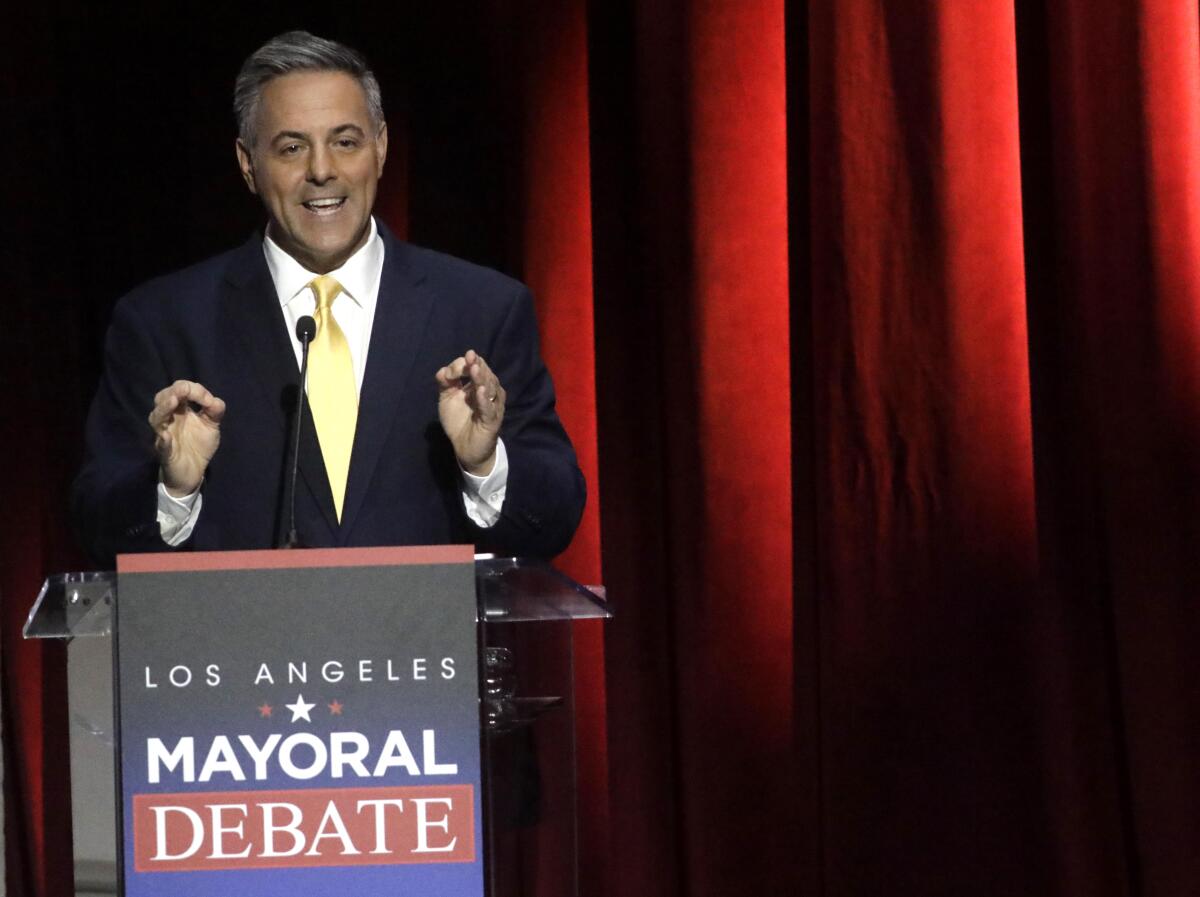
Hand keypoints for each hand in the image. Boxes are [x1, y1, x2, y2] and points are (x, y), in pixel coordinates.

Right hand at [148, 380, 225, 496]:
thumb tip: (214, 400)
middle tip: (184, 391)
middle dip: (174, 392)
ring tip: (173, 401)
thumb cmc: (199, 445)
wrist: (193, 471)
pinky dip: (163, 440)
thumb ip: (215, 410)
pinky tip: (166, 435)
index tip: (208, 400)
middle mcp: (168, 418)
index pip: (179, 390)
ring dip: (164, 408)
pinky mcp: (164, 452)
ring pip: (156, 418)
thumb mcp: (211, 425)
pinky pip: (161, 445)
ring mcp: (164, 434)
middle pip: (162, 398)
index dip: (194, 390)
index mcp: (180, 409)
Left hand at [435, 349, 504, 475]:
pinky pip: (489, 409)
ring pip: (490, 389)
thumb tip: (442, 370)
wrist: (465, 448)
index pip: (475, 368)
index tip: (451, 370)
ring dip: (482, 379)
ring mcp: (492, 406)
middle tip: (470, 358)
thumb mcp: (447, 399)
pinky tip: (479, 392)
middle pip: (486, 375)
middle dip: (477, 366)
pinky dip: (485, 400)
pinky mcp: (492, 421)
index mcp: (477, 385)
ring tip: (475, 370)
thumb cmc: (459, 421)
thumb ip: (445, 384)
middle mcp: (487, 393)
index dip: (465, 365)